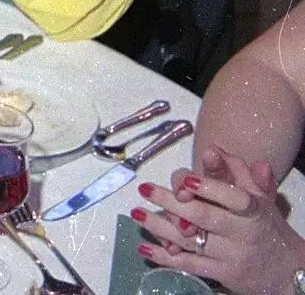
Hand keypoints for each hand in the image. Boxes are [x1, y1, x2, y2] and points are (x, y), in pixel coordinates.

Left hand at [136, 146, 304, 294]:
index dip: (210, 188)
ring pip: (191, 241)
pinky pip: (189, 264)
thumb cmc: (264, 226)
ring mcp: (231, 256)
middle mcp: (243, 234)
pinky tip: (145, 247)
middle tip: (145, 189)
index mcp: (254, 211)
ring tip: (137, 213)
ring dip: (160, 227)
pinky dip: (165, 257)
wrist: (286, 271)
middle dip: (172, 203)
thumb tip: (214, 148)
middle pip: (205, 216)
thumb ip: (238, 172)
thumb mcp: (259, 198)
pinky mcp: (222, 274)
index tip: (186, 179)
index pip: (235, 198)